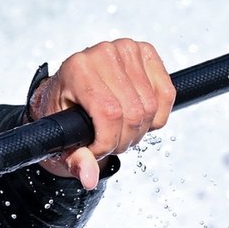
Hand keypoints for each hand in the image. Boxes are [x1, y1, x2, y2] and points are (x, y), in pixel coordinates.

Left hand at [31, 38, 175, 188]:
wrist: (68, 91)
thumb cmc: (63, 113)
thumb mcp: (62, 139)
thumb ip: (75, 160)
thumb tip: (89, 178)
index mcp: (77, 69)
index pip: (110, 114)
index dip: (108, 142)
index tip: (96, 150)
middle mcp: (102, 53)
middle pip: (133, 113)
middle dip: (124, 139)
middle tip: (110, 143)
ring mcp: (126, 49)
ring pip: (151, 106)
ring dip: (140, 130)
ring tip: (121, 131)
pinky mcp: (146, 51)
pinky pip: (166, 93)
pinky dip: (157, 115)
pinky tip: (139, 118)